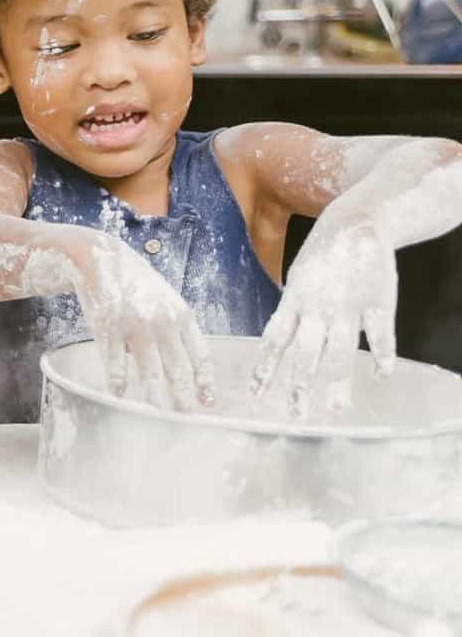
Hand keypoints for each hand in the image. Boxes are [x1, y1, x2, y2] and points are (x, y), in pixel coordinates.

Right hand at [70, 236, 214, 410]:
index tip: (208, 402)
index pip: (200, 355)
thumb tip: (182, 364)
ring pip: (150, 372)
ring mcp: (136, 327)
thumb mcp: (164, 300)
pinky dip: (118, 382)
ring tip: (160, 416)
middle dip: (184, 397)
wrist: (100, 258)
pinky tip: (119, 395)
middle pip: (178, 369)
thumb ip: (174, 328)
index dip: (205, 381)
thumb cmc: (133, 284)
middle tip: (187, 418)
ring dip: (156, 398)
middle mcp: (163, 323)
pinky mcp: (109, 330)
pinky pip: (116, 364)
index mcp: (181, 315)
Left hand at [252, 222, 395, 417]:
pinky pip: (380, 334)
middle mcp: (318, 308)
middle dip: (298, 386)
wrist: (356, 222)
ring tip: (336, 408)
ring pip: (340, 351)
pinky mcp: (378, 301)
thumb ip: (292, 314)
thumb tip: (276, 347)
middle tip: (294, 414)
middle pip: (304, 354)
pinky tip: (381, 376)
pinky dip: (382, 356)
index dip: (264, 369)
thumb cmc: (323, 257)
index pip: (274, 341)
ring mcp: (348, 306)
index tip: (255, 395)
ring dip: (337, 382)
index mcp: (295, 302)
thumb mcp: (298, 282)